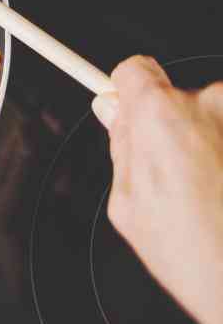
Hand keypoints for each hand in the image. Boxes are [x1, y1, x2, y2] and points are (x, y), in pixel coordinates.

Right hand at [93, 56, 222, 323]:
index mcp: (160, 115)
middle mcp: (209, 103)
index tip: (127, 109)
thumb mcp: (127, 204)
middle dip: (174, 128)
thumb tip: (112, 113)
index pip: (134, 70)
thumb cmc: (193, 252)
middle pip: (178, 98)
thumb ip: (121, 147)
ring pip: (215, 119)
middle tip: (174, 179)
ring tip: (209, 195)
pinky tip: (222, 192)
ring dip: (210, 145)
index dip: (128, 93)